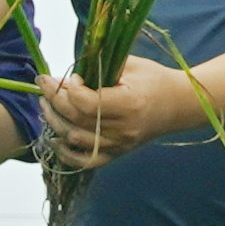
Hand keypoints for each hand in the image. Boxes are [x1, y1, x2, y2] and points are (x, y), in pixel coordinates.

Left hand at [35, 61, 199, 172]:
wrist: (179, 105)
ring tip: (45, 104)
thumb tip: (67, 74)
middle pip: (77, 120)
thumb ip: (100, 67)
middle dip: (54, 100)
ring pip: (75, 140)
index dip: (70, 89)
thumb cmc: (155, 80)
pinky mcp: (117, 153)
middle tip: (44, 84)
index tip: (69, 76)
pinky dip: (65, 153)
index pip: (88, 103)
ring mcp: (120, 145)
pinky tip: (53, 138)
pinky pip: (85, 160)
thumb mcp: (131, 65)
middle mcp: (124, 129)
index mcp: (130, 104)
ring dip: (55, 122)